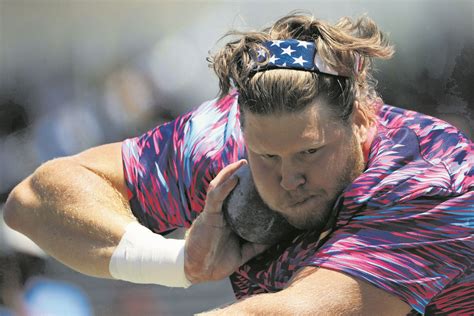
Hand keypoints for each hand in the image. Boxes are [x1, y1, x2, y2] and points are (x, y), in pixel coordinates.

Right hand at [184, 160, 269, 283]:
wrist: (200, 271)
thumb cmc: (218, 261)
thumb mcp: (242, 253)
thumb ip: (256, 246)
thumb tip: (274, 240)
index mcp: (228, 219)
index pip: (237, 197)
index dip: (246, 186)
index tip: (261, 177)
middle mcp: (221, 212)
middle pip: (228, 187)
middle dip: (237, 173)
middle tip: (252, 162)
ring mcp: (214, 212)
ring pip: (219, 186)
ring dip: (229, 173)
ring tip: (242, 163)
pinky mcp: (208, 215)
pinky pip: (215, 197)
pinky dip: (224, 187)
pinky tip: (233, 178)